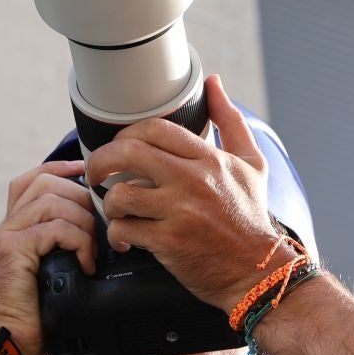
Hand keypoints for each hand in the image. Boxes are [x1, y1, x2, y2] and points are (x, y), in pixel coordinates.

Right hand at [0, 159, 97, 354]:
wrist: (4, 348)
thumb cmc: (31, 324)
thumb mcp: (51, 280)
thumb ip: (61, 253)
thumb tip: (98, 240)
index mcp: (12, 231)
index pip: (32, 180)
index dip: (60, 168)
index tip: (86, 172)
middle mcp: (5, 228)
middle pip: (44, 182)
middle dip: (80, 198)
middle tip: (99, 228)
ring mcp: (5, 237)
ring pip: (52, 200)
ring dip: (83, 223)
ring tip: (92, 253)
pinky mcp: (11, 250)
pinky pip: (54, 227)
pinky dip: (78, 242)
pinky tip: (85, 265)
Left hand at [87, 74, 290, 309]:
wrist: (258, 271)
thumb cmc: (250, 217)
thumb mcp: (251, 163)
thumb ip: (230, 121)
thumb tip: (214, 83)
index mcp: (208, 159)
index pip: (154, 128)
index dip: (126, 133)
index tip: (118, 147)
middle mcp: (192, 181)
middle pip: (128, 152)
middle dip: (101, 160)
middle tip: (96, 173)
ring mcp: (179, 212)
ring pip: (120, 194)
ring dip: (109, 203)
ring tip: (117, 211)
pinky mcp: (169, 242)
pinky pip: (124, 229)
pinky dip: (117, 235)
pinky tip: (126, 239)